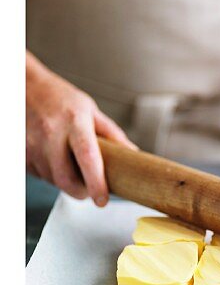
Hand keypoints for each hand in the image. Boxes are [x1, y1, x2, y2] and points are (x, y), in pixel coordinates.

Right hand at [26, 57, 133, 205]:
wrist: (23, 85)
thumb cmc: (58, 97)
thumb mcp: (89, 110)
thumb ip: (111, 134)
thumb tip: (132, 155)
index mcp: (74, 121)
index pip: (88, 158)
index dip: (96, 183)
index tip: (102, 199)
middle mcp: (51, 132)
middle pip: (66, 179)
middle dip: (81, 191)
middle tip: (89, 189)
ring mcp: (32, 142)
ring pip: (52, 180)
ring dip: (64, 182)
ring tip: (69, 164)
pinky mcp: (21, 151)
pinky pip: (38, 174)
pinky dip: (49, 174)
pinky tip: (52, 158)